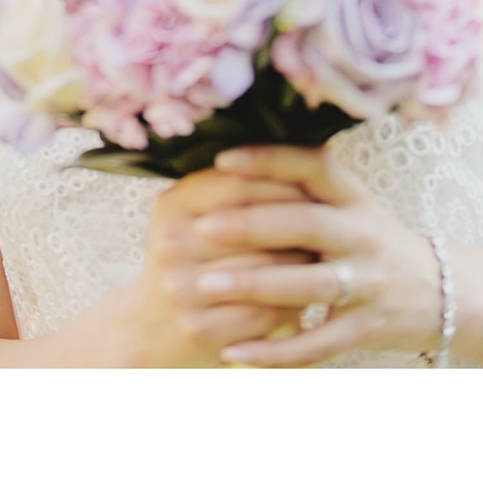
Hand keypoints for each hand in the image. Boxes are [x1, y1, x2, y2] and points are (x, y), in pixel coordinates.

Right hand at [122, 165, 313, 366]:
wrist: (151, 330)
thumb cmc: (192, 260)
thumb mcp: (196, 216)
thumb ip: (237, 187)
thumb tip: (310, 152)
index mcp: (172, 204)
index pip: (240, 183)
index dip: (284, 184)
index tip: (317, 189)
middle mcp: (171, 242)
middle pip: (256, 226)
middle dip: (299, 227)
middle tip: (331, 225)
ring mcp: (182, 288)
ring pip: (266, 270)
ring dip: (302, 266)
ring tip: (325, 258)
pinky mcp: (198, 329)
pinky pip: (264, 313)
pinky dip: (292, 305)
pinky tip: (306, 298)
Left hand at [165, 144, 442, 366]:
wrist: (444, 291)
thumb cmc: (373, 240)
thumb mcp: (350, 203)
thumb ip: (304, 186)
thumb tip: (229, 161)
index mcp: (354, 197)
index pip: (313, 166)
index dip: (270, 160)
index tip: (222, 161)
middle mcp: (364, 234)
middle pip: (307, 224)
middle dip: (252, 224)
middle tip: (202, 227)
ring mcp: (368, 284)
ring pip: (310, 284)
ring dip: (256, 284)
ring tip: (206, 284)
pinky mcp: (366, 329)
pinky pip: (316, 343)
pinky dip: (274, 352)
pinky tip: (233, 352)